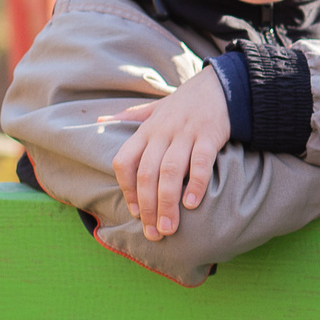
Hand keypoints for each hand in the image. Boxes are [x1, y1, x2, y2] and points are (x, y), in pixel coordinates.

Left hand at [109, 65, 232, 240]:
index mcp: (146, 131)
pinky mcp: (210, 135)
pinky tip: (193, 204)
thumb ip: (129, 117)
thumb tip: (98, 121)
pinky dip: (195, 183)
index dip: (127, 190)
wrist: (221, 86)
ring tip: (169, 228)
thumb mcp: (154, 108)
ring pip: (170, 172)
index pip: (125, 162)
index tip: (135, 214)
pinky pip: (200, 162)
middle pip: (147, 174)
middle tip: (153, 234)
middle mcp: (162, 133)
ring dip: (167, 203)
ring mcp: (186, 134)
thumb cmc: (185, 103)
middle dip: (148, 207)